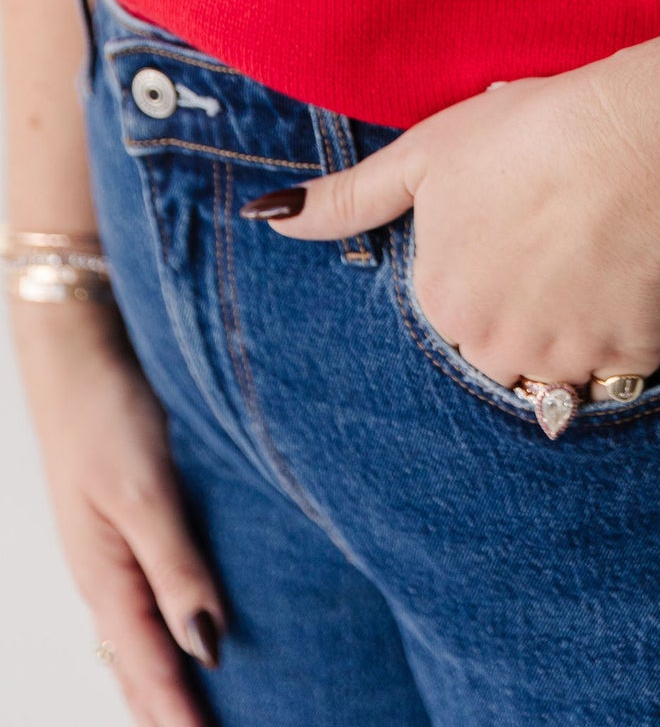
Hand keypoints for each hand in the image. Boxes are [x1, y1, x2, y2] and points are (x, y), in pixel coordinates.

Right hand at [11, 300, 223, 724]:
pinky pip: (143, 596)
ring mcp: (112, 547)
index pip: (150, 669)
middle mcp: (106, 572)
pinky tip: (189, 628)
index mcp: (105, 577)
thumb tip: (207, 647)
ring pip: (138, 635)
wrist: (78, 344)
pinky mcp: (128, 517)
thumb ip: (177, 569)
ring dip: (163, 677)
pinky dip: (162, 630)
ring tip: (199, 710)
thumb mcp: (145, 493)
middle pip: (137, 666)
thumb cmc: (106, 413)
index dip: (181, 717)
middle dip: (166, 711)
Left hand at [241, 66, 659, 404]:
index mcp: (438, 300)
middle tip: (559, 236)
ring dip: (574, 327)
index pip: (451, 306)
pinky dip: (628, 332)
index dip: (487, 261)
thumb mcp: (423, 154)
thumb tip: (264, 217)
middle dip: (525, 308)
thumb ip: (347, 200)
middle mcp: (487, 346)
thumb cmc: (526, 135)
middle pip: (500, 345)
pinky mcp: (625, 358)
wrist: (630, 145)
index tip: (516, 219)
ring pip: (558, 366)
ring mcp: (558, 361)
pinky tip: (634, 276)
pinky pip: (622, 366)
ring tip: (597, 256)